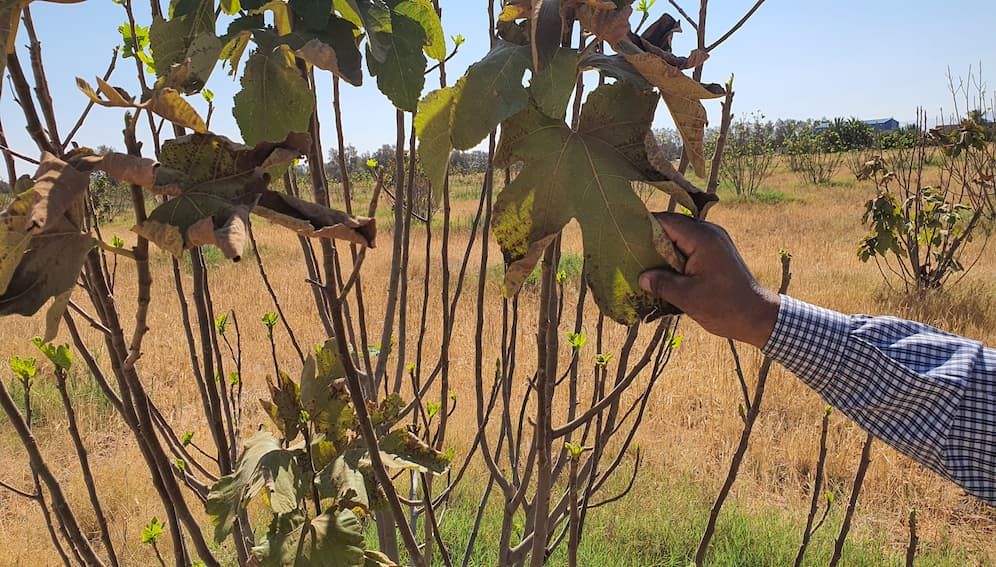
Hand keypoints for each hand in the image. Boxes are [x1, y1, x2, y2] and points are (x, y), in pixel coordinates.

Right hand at [639, 213, 780, 348]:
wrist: (758, 317)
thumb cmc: (725, 307)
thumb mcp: (688, 298)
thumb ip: (662, 284)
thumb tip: (641, 277)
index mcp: (703, 238)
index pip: (667, 221)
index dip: (644, 226)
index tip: (625, 234)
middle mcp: (710, 233)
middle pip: (673, 227)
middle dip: (651, 239)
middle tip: (630, 252)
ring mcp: (715, 242)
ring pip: (680, 238)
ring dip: (663, 250)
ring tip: (643, 263)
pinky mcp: (717, 253)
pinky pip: (690, 247)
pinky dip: (675, 257)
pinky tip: (663, 272)